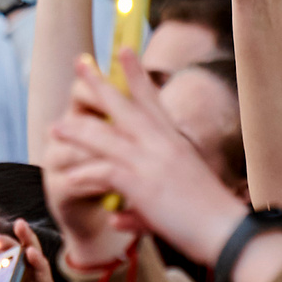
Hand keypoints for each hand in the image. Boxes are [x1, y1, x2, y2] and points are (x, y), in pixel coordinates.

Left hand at [45, 55, 252, 268]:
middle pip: (123, 106)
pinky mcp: (141, 183)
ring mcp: (150, 161)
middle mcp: (162, 143)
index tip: (124, 50)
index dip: (136, 74)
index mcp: (175, 140)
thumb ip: (142, 203)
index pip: (152, 99)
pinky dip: (84, 176)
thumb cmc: (210, 218)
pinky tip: (68, 179)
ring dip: (77, 131)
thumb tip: (117, 215)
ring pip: (104, 137)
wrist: (225, 231)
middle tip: (79, 62)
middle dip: (98, 83)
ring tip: (55, 127)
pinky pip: (102, 172)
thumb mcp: (180, 197)